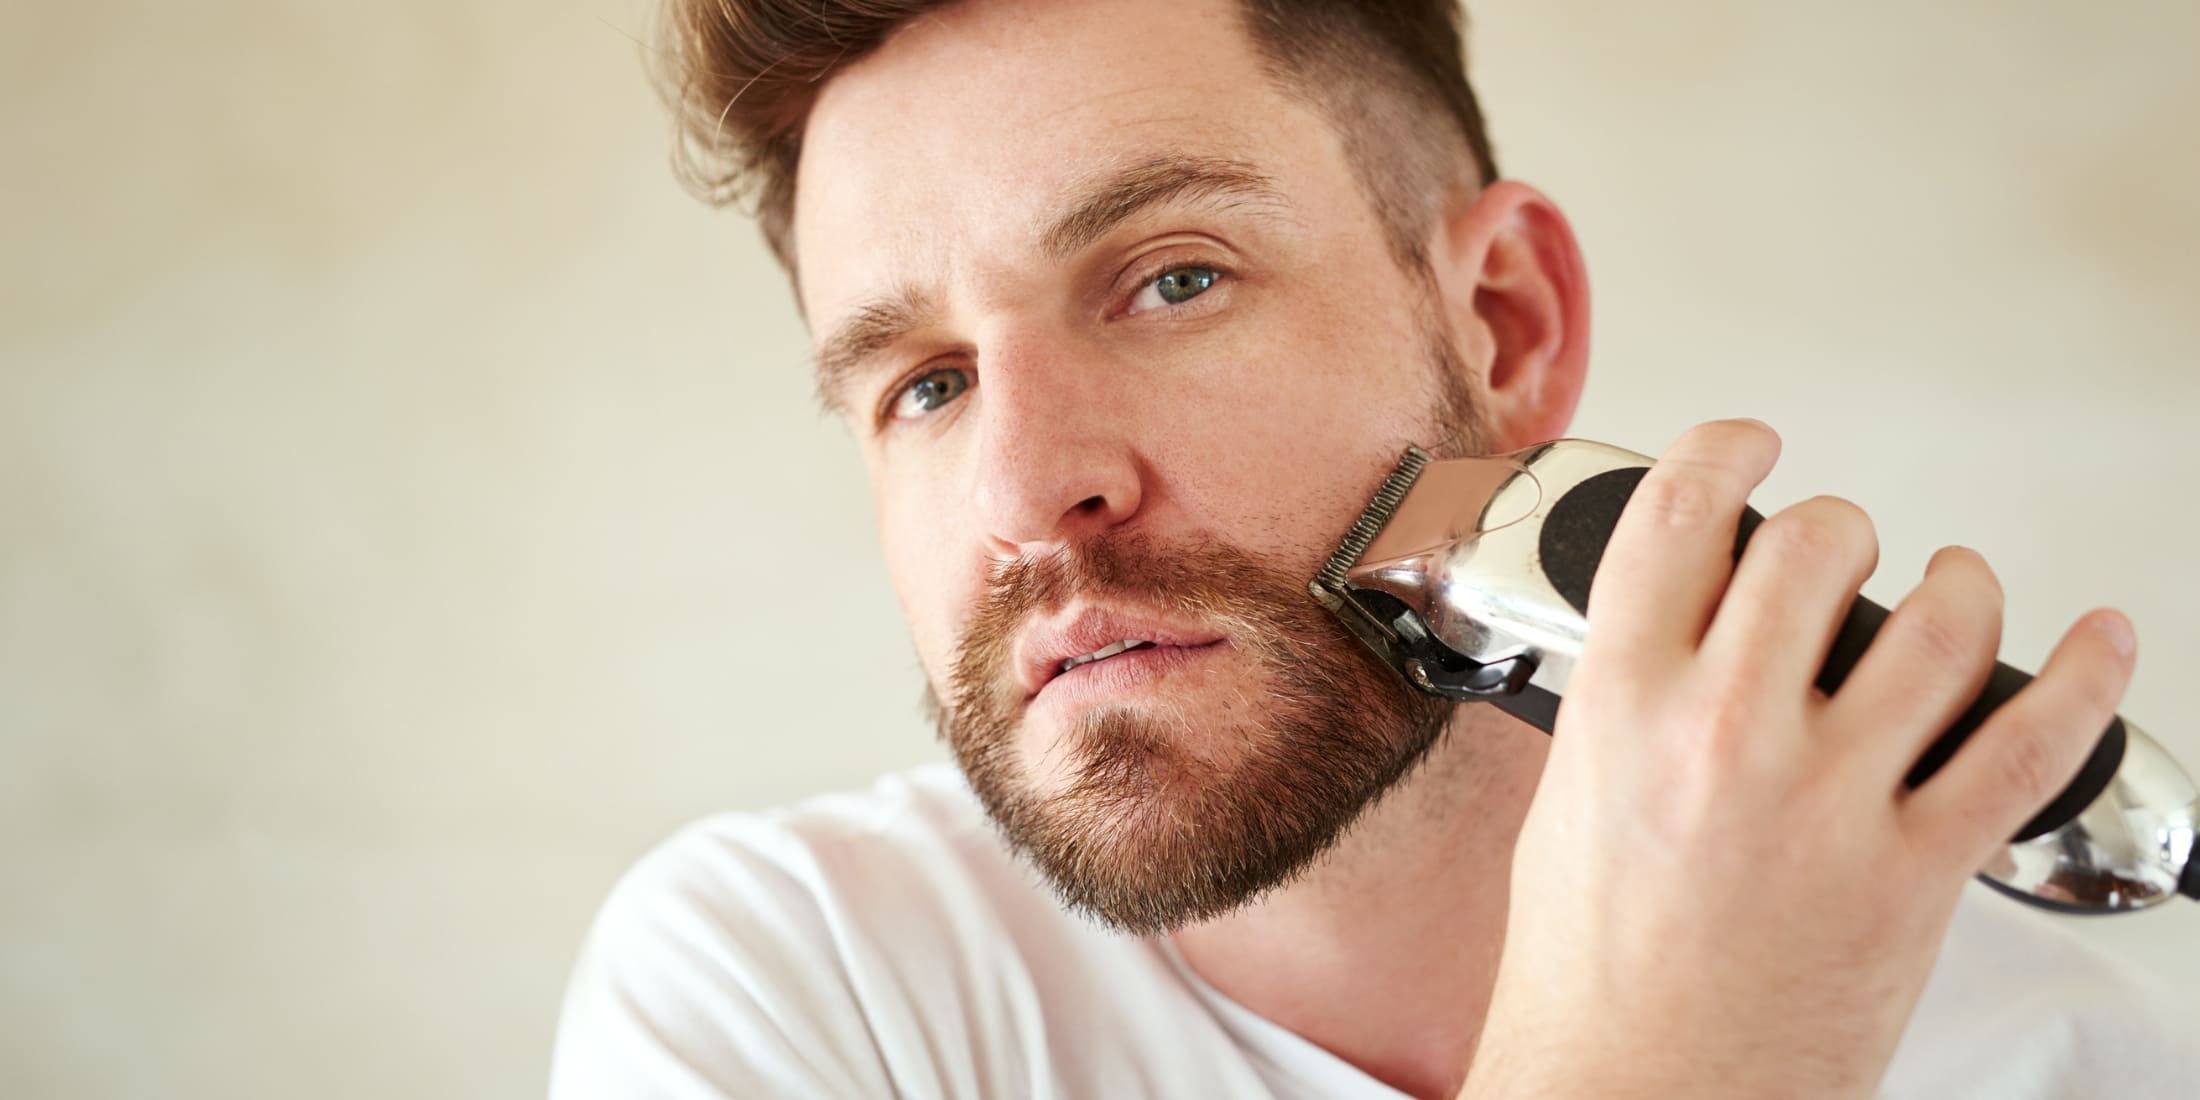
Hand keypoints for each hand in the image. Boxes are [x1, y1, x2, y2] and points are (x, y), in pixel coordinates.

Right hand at [1458, 419, 2136, 1098]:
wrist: (1632, 1095)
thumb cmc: (1590, 978)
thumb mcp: (1568, 805)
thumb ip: (1628, 707)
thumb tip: (1680, 640)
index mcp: (1622, 709)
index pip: (1680, 517)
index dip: (1726, 451)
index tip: (1751, 449)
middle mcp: (1725, 737)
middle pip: (1820, 544)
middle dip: (1842, 528)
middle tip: (1843, 551)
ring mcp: (1830, 802)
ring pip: (1939, 625)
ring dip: (1960, 585)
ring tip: (1956, 590)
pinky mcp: (1915, 871)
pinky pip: (2026, 743)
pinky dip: (2085, 677)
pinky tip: (2099, 641)